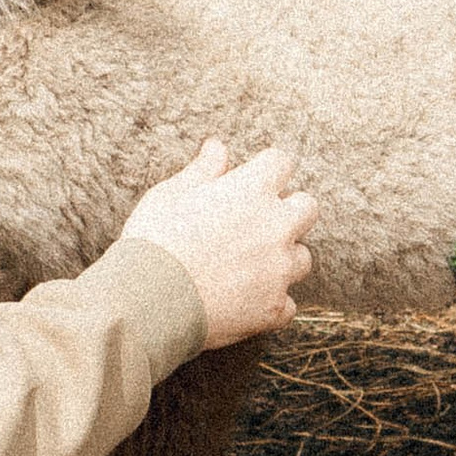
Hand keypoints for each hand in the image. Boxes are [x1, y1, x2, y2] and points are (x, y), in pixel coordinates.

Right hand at [122, 138, 315, 347]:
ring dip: (283, 259)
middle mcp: (275, 226)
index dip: (267, 170)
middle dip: (290, 211)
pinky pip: (287, 304)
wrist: (147, 302)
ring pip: (302, 258)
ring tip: (249, 266)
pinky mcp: (273, 308)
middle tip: (258, 222)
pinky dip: (271, 303)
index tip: (254, 180)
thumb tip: (217, 146)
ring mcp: (278, 270)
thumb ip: (202, 170)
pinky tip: (245, 302)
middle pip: (308, 207)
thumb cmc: (154, 242)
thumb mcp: (170, 195)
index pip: (282, 162)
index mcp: (252, 190)